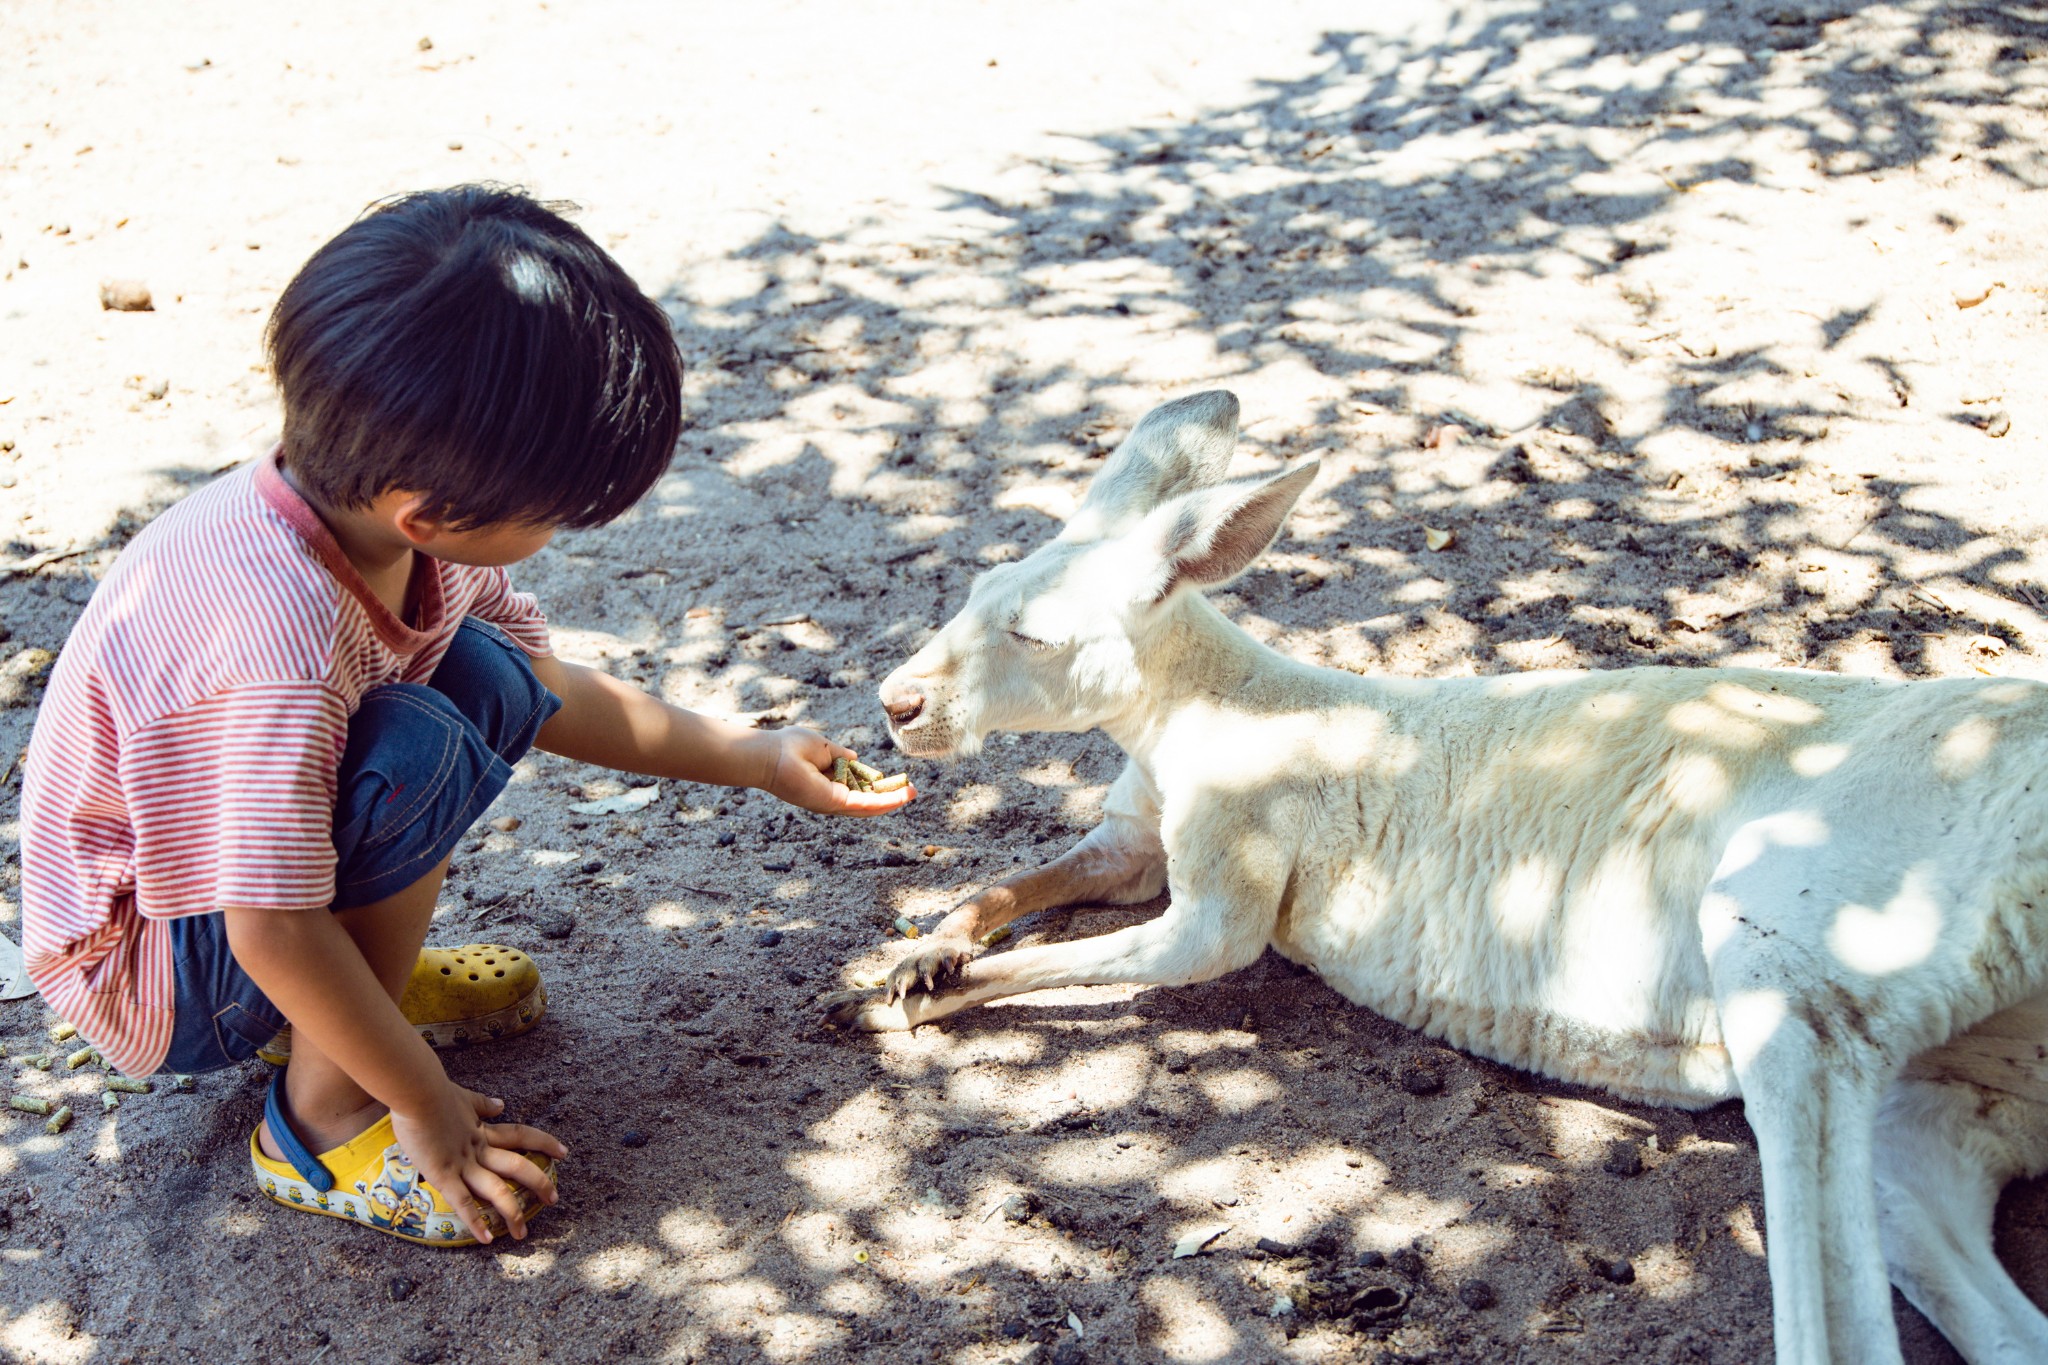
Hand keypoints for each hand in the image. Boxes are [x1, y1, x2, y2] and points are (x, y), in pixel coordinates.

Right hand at [388, 1081, 567, 1242]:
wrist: (415, 1091)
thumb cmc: (433, 1092)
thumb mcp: (464, 1098)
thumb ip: (482, 1104)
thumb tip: (501, 1104)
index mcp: (483, 1131)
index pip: (522, 1136)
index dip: (545, 1143)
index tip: (564, 1153)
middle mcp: (478, 1149)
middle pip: (517, 1166)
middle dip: (538, 1183)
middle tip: (554, 1198)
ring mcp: (462, 1163)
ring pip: (496, 1189)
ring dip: (511, 1212)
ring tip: (521, 1233)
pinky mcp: (442, 1174)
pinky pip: (463, 1202)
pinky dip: (475, 1221)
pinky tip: (487, 1239)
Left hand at [760, 727, 915, 816]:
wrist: (770, 755)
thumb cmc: (788, 747)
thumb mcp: (823, 746)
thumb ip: (839, 754)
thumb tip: (855, 757)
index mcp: (828, 783)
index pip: (858, 789)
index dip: (877, 787)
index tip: (895, 780)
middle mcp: (831, 797)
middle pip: (867, 802)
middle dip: (890, 798)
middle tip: (910, 791)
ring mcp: (832, 802)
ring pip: (868, 807)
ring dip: (892, 802)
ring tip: (911, 794)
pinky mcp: (833, 802)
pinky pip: (863, 804)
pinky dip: (882, 802)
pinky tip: (899, 797)